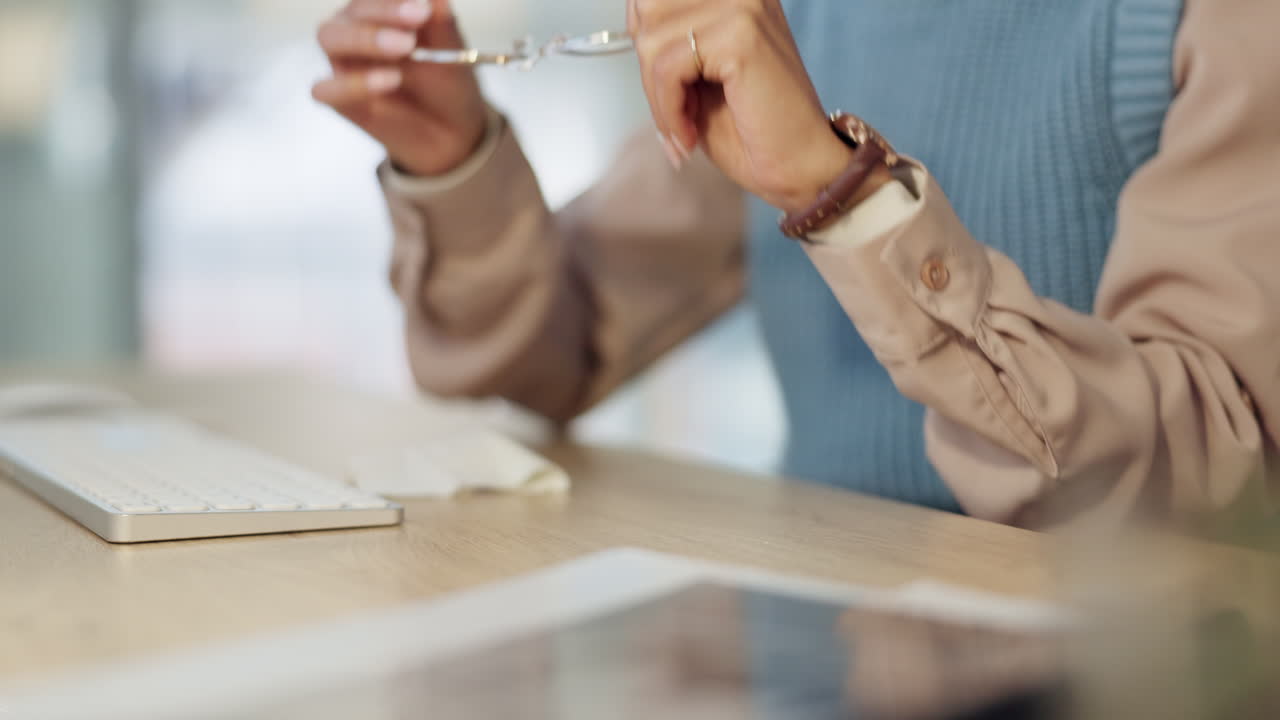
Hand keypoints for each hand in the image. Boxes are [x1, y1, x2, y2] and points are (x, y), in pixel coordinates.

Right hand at [314, 0, 486, 175]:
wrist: (452, 132)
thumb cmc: (448, 83)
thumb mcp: (452, 54)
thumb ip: (442, 26)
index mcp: (383, 11)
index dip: (393, 3)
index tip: (424, 10)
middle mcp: (356, 29)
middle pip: (352, 12)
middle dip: (381, 15)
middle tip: (412, 34)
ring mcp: (344, 63)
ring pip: (330, 38)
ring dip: (362, 39)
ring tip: (403, 49)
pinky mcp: (339, 99)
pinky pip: (326, 89)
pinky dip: (352, 84)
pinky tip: (388, 82)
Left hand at [628, 0, 887, 213]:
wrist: (797, 167)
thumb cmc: (752, 128)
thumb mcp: (694, 74)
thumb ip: (666, 39)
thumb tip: (633, 23)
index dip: (645, 38)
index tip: (663, 82)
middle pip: (647, 7)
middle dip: (648, 68)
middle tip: (674, 109)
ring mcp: (743, 5)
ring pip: (651, 38)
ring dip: (659, 95)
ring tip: (685, 123)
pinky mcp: (741, 35)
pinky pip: (667, 66)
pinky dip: (668, 109)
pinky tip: (690, 131)